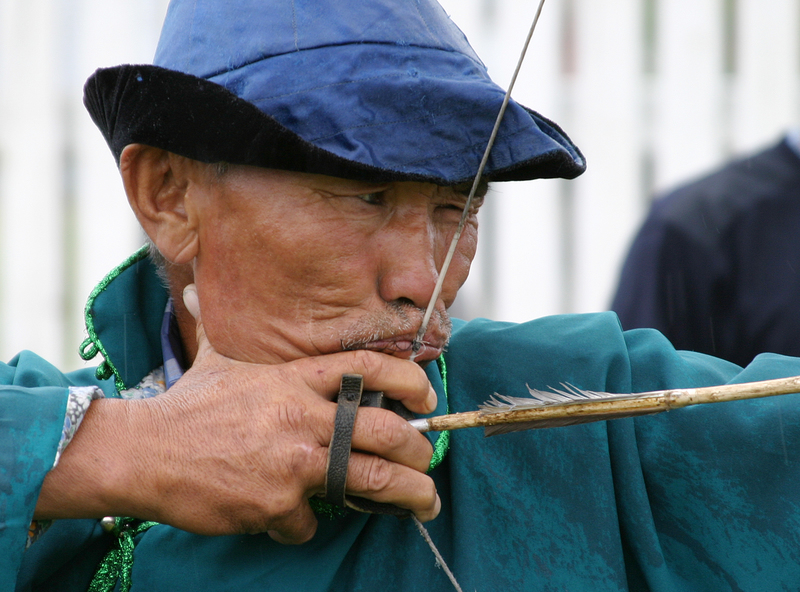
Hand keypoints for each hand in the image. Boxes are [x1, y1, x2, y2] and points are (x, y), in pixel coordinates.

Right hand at [36, 286, 439, 543]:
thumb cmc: (187, 404)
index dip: (408, 379)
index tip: (427, 396)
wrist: (144, 453)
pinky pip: (310, 521)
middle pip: (385, 431)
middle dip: (418, 450)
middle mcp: (302, 414)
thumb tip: (196, 285)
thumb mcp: (216, 355)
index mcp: (295, 377)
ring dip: (407, 496)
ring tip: (424, 505)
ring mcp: (293, 460)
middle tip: (427, 462)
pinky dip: (306, 523)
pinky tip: (290, 516)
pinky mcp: (277, 502)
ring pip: (372, 481)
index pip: (367, 367)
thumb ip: (223, 324)